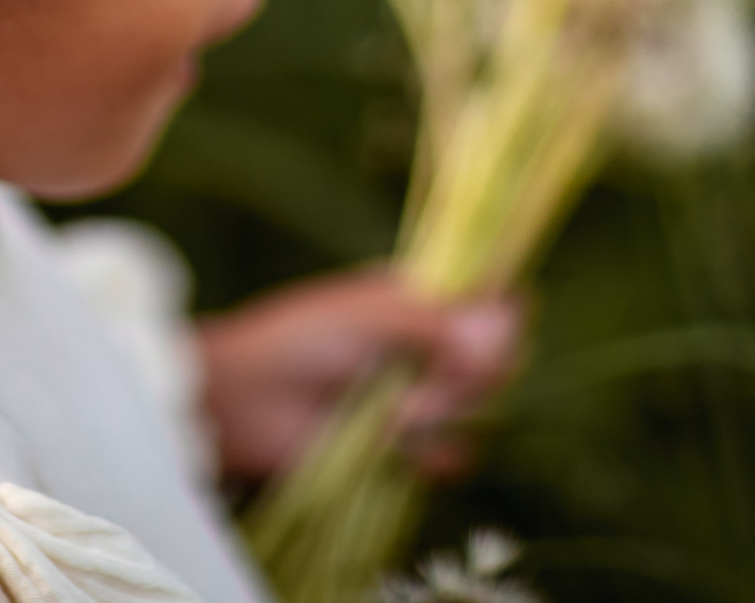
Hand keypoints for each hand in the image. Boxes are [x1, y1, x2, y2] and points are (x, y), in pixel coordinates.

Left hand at [194, 267, 522, 482]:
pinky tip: (388, 444)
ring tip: (386, 415)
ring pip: (479, 412)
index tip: (486, 336)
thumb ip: (438, 323)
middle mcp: (433, 346)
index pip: (494, 302)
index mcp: (424, 299)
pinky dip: (425, 454)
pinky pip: (454, 456)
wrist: (247, 403)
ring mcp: (423, 397)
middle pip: (497, 363)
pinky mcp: (409, 447)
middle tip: (415, 383)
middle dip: (462, 380)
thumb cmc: (299, 340)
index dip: (502, 320)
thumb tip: (507, 323)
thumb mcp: (367, 316)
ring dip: (437, 417)